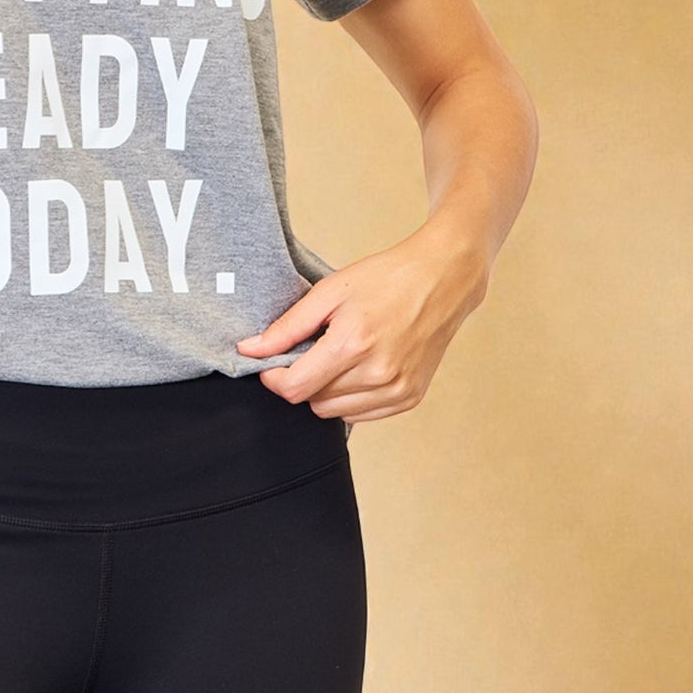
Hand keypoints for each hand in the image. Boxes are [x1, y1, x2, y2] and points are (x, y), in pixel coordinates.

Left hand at [235, 223, 489, 425]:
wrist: (443, 279)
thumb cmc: (387, 278)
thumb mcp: (330, 291)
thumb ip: (288, 326)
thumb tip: (250, 350)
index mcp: (353, 344)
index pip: (295, 388)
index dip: (274, 378)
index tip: (271, 363)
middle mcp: (378, 374)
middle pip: (313, 402)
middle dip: (303, 378)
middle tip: (314, 348)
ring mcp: (398, 390)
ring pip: (335, 412)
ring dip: (326, 390)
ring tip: (340, 354)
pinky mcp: (410, 398)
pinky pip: (362, 414)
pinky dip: (351, 396)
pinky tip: (360, 366)